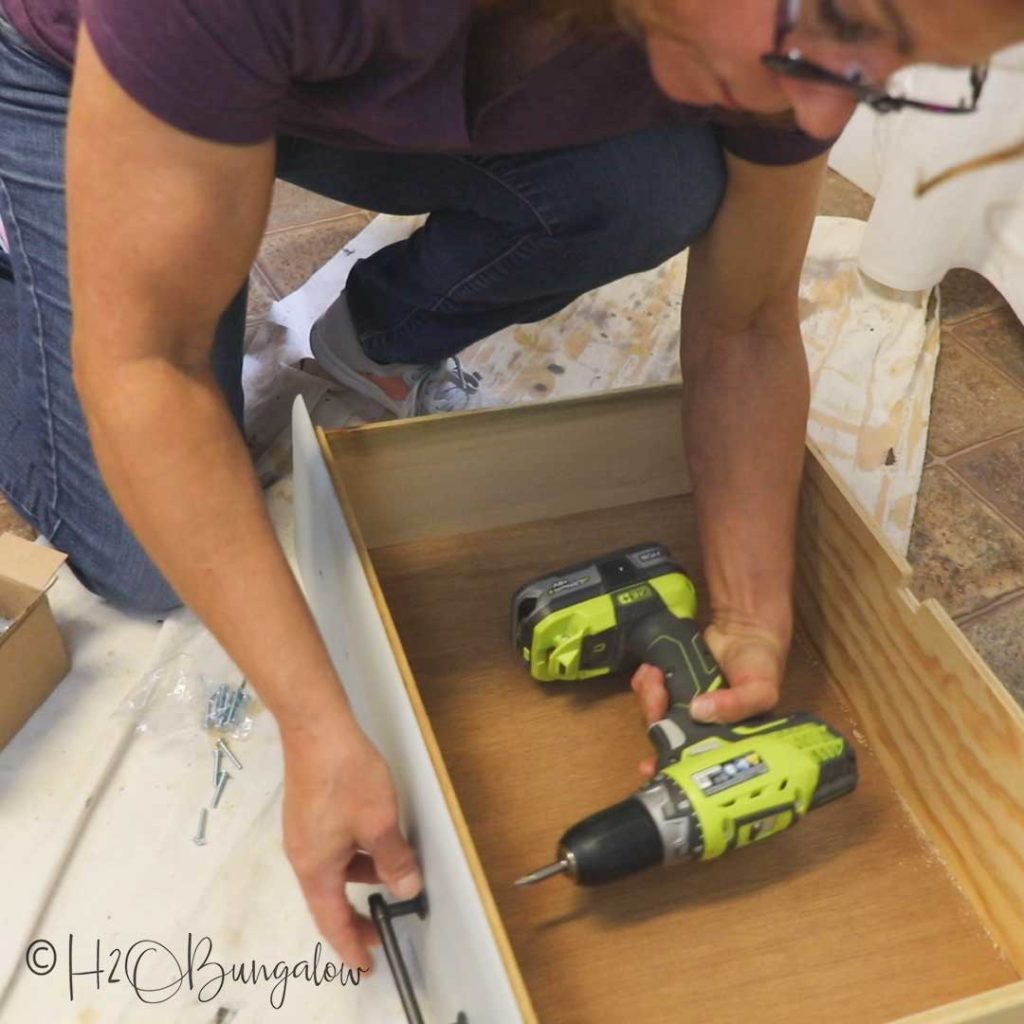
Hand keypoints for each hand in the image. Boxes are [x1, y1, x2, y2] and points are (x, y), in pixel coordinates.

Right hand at [281, 713, 421, 972]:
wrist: (317, 728)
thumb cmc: (344, 773)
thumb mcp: (379, 821)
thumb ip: (394, 859)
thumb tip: (406, 888)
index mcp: (315, 866)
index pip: (332, 920)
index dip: (350, 945)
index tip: (364, 964)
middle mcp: (303, 854)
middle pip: (330, 897)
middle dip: (355, 915)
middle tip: (379, 930)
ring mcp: (304, 832)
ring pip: (335, 869)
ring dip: (361, 878)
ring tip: (391, 874)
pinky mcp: (310, 813)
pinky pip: (332, 848)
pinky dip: (355, 855)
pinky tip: (375, 841)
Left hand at [629, 620, 789, 777]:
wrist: (745, 628)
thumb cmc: (760, 666)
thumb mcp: (761, 691)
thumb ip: (737, 705)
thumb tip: (698, 712)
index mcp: (720, 738)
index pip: (690, 760)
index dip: (667, 764)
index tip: (648, 765)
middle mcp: (698, 726)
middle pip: (664, 735)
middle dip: (654, 720)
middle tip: (657, 698)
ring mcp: (682, 704)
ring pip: (652, 713)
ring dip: (648, 697)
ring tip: (655, 677)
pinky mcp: (669, 683)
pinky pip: (647, 689)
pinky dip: (644, 682)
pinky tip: (651, 671)